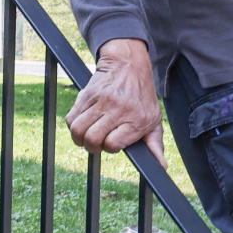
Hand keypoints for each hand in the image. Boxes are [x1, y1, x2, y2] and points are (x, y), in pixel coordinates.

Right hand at [65, 38, 165, 165]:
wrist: (129, 65)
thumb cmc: (142, 97)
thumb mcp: (154, 120)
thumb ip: (155, 145)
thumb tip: (161, 167)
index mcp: (137, 119)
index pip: (113, 144)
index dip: (109, 147)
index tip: (112, 143)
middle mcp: (119, 110)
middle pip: (93, 139)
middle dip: (92, 147)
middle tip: (97, 143)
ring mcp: (101, 101)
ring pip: (78, 130)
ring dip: (80, 138)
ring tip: (87, 136)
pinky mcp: (87, 95)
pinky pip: (71, 118)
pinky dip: (73, 126)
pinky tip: (83, 124)